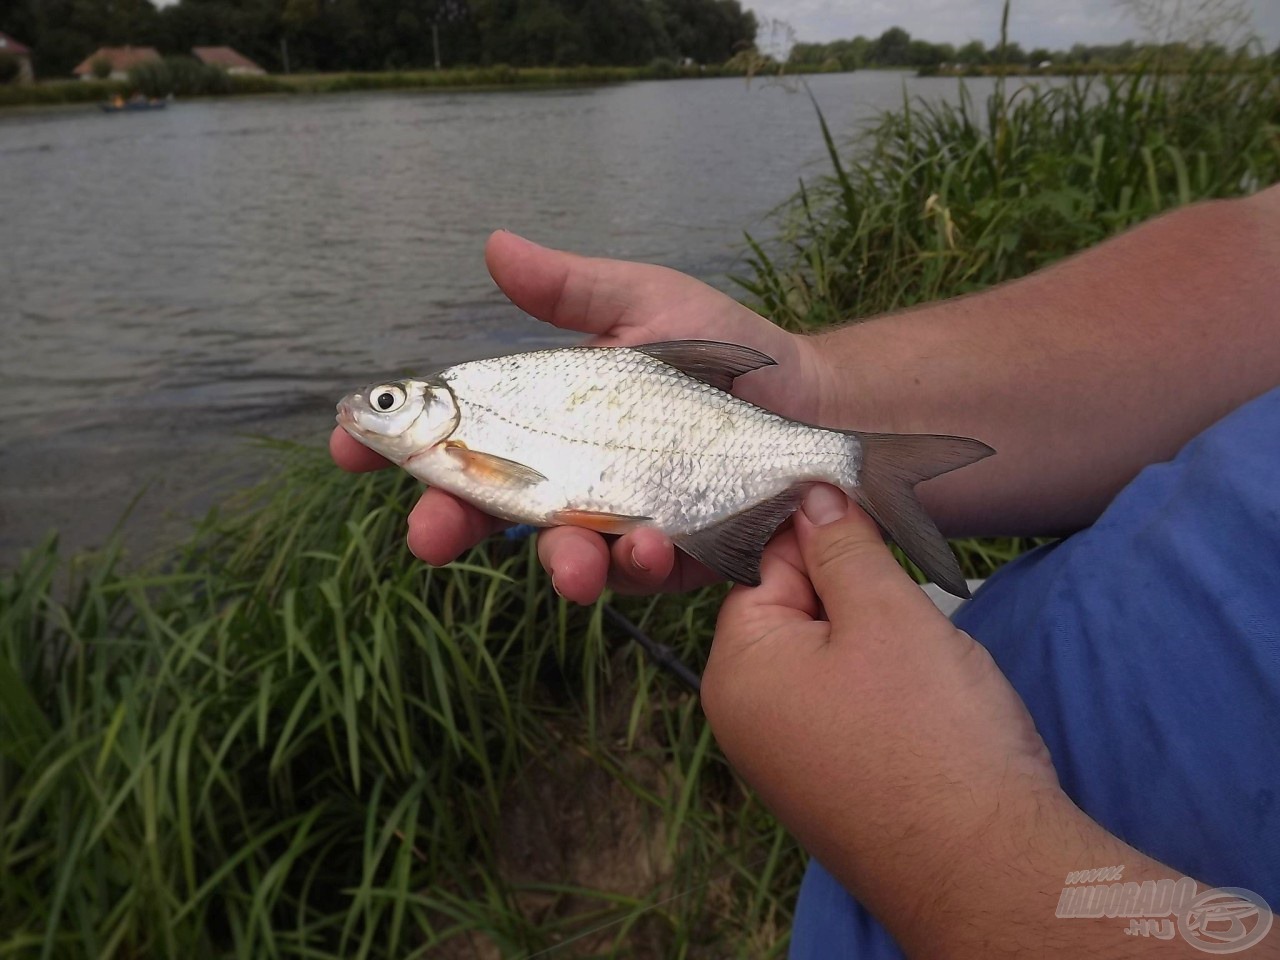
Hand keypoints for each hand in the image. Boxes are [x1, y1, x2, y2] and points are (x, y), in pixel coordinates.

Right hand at [331, 230, 828, 601]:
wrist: (805, 402)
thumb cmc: (721, 350)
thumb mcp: (642, 303)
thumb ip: (570, 290)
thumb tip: (495, 246)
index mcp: (545, 415)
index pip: (455, 432)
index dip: (395, 444)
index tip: (348, 447)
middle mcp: (566, 473)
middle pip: (487, 507)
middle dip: (449, 524)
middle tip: (424, 536)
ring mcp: (614, 520)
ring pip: (559, 555)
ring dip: (555, 564)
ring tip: (571, 559)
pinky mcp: (667, 554)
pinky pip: (636, 572)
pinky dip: (635, 563)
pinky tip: (648, 544)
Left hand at [702, 484, 1067, 947]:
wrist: (987, 868)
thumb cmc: (931, 733)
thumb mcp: (885, 613)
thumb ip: (842, 548)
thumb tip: (811, 498)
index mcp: (736, 668)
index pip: (762, 564)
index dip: (820, 536)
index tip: (869, 513)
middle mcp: (744, 716)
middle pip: (793, 612)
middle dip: (855, 595)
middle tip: (910, 605)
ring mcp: (785, 757)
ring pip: (828, 658)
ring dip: (878, 642)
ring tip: (926, 666)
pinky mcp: (828, 783)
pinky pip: (846, 706)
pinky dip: (885, 690)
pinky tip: (926, 703)